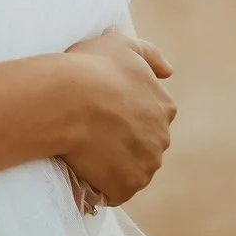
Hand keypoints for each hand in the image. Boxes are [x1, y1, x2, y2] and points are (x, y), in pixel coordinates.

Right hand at [60, 29, 175, 205]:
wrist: (66, 98)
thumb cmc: (90, 67)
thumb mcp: (121, 45)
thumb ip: (150, 55)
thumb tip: (169, 72)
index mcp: (164, 107)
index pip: (151, 116)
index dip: (126, 113)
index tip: (104, 109)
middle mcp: (161, 139)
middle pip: (144, 144)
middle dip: (123, 140)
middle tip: (92, 129)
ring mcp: (145, 166)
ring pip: (132, 168)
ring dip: (114, 163)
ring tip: (84, 150)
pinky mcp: (126, 187)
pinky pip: (115, 190)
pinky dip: (102, 184)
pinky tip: (83, 167)